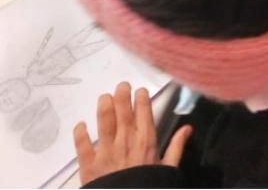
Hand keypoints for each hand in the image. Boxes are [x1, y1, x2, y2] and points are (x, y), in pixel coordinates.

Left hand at [73, 82, 191, 185]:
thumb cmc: (150, 186)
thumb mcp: (168, 169)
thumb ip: (176, 147)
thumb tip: (187, 128)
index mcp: (146, 140)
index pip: (143, 110)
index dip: (140, 97)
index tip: (139, 91)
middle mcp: (126, 140)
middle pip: (122, 109)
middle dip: (121, 94)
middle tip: (121, 87)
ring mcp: (106, 151)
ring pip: (103, 120)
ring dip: (103, 105)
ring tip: (104, 97)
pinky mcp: (89, 163)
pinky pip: (82, 144)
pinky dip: (80, 132)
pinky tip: (81, 124)